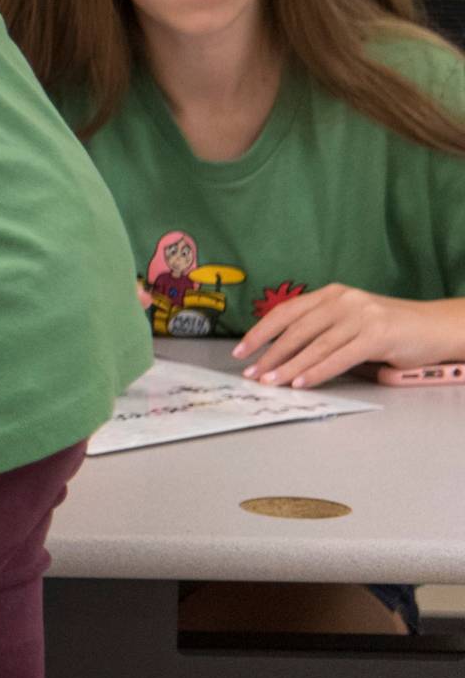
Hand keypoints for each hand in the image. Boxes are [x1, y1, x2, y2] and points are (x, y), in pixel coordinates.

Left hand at [235, 284, 443, 387]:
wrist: (436, 327)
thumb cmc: (391, 328)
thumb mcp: (351, 319)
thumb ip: (323, 329)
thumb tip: (284, 355)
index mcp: (331, 294)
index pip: (286, 312)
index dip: (261, 332)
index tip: (241, 351)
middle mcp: (342, 301)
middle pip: (295, 330)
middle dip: (269, 355)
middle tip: (252, 374)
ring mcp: (360, 316)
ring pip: (314, 346)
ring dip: (288, 367)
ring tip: (271, 383)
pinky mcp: (377, 335)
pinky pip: (339, 357)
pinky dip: (317, 372)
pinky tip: (302, 383)